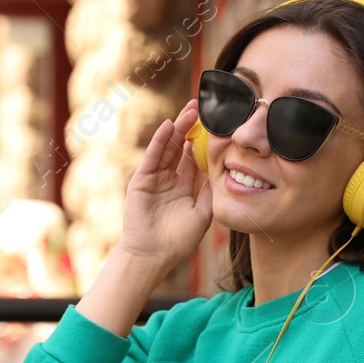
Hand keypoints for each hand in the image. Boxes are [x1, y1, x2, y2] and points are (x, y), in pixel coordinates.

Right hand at [115, 99, 213, 276]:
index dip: (203, 141)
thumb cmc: (178, 240)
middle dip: (191, 128)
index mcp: (184, 186)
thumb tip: (222, 170)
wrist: (153, 255)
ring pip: (167, 148)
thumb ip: (211, 192)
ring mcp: (154, 178)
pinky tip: (169, 126)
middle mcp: (169, 179)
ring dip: (178, 128)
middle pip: (180, 147)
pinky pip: (153, 156)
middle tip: (202, 107)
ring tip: (190, 110)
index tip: (214, 124)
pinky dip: (160, 141)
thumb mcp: (203, 214)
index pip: (194, 157)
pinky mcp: (141, 180)